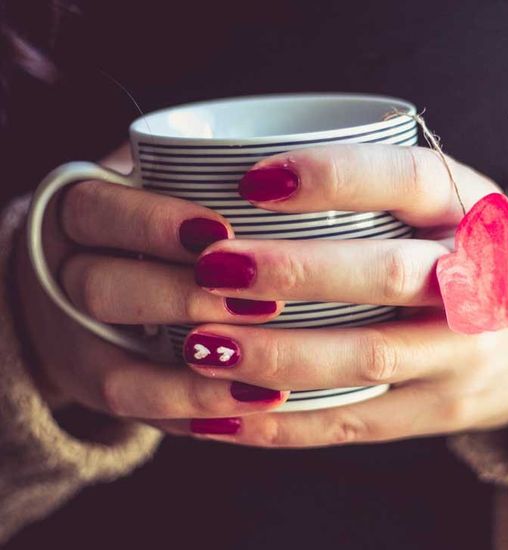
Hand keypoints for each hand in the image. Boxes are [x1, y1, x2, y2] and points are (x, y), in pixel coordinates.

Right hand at [14, 145, 291, 418]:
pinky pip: (143, 418)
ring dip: (196, 379)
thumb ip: (210, 169)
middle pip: (101, 289)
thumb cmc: (162, 216)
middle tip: (262, 301)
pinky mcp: (109, 390)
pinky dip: (201, 413)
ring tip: (271, 378)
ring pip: (117, 373)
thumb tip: (301, 161)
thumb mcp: (167, 175)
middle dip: (182, 298)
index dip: (154, 222)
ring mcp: (83, 343)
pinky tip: (256, 406)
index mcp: (81, 212)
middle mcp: (69, 279)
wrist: (98, 274)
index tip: (219, 228)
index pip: (98, 210)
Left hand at [152, 144, 507, 445]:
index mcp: (476, 211)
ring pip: (369, 356)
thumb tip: (243, 183)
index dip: (332, 175)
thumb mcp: (456, 204)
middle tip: (213, 269)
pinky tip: (227, 413)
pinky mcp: (445, 409)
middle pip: (388, 273)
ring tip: (202, 345)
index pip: (409, 179)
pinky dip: (287, 423)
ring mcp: (467, 353)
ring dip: (278, 355)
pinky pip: (360, 421)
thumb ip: (383, 191)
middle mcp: (481, 281)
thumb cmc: (478, 253)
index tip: (251, 179)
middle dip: (294, 272)